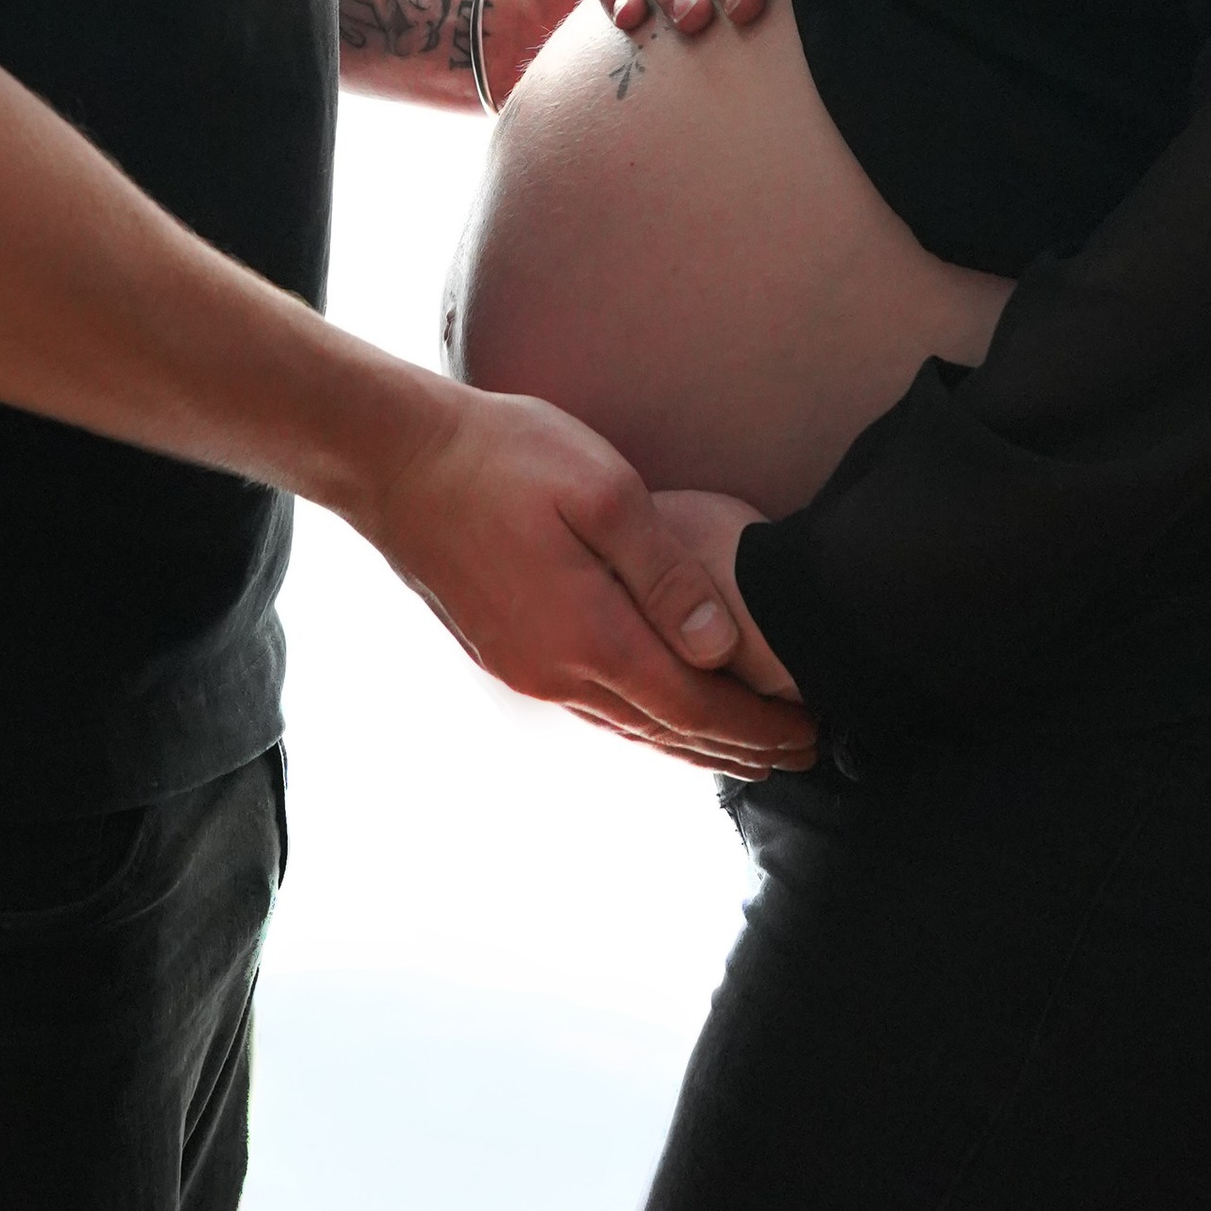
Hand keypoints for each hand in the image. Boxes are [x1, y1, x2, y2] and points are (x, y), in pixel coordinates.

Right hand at [354, 383, 818, 775]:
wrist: (400, 462)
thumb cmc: (506, 458)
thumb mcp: (605, 492)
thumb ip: (667, 573)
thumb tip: (722, 648)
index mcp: (588, 635)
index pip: (694, 706)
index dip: (758, 727)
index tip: (810, 733)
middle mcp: (555, 673)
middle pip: (665, 730)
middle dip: (738, 746)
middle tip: (800, 752)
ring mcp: (524, 671)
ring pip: (626, 727)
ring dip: (691, 742)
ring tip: (746, 749)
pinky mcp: (504, 656)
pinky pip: (592, 709)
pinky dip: (642, 723)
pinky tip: (659, 717)